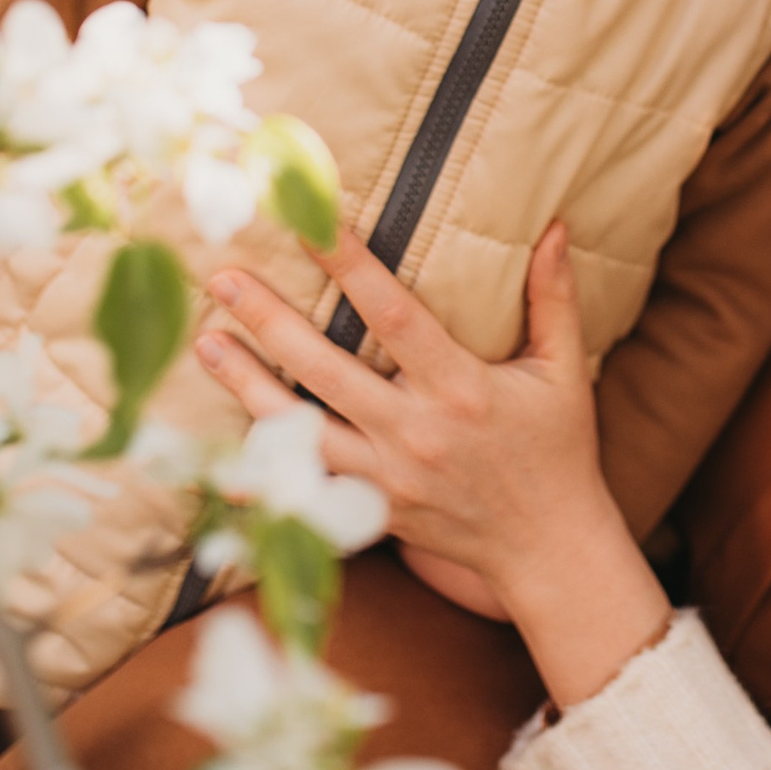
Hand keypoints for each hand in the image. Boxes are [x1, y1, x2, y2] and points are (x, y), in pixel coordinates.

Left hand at [195, 224, 671, 703]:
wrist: (547, 545)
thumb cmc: (557, 447)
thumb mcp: (564, 369)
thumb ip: (554, 297)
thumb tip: (557, 225)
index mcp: (461, 388)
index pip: (394, 314)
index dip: (350, 267)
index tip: (311, 224)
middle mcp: (415, 432)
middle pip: (324, 368)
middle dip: (268, 320)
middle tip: (223, 277)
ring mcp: (386, 477)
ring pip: (299, 429)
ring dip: (245, 385)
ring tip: (205, 341)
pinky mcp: (371, 510)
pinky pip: (303, 490)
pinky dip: (259, 475)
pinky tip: (216, 451)